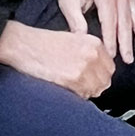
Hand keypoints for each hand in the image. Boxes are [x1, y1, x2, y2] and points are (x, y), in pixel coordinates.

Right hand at [0, 21, 115, 98]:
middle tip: (82, 86)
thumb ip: (90, 53)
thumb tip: (98, 71)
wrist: (24, 45)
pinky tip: (66, 88)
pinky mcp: (72, 80)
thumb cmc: (44, 43)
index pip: (110, 68)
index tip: (92, 79)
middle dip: (95, 86)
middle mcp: (93, 55)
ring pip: (96, 90)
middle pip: (105, 81)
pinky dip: (76, 96)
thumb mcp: (74, 40)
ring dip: (86, 92)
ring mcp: (84, 68)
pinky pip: (83, 95)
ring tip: (72, 87)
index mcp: (94, 43)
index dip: (100, 76)